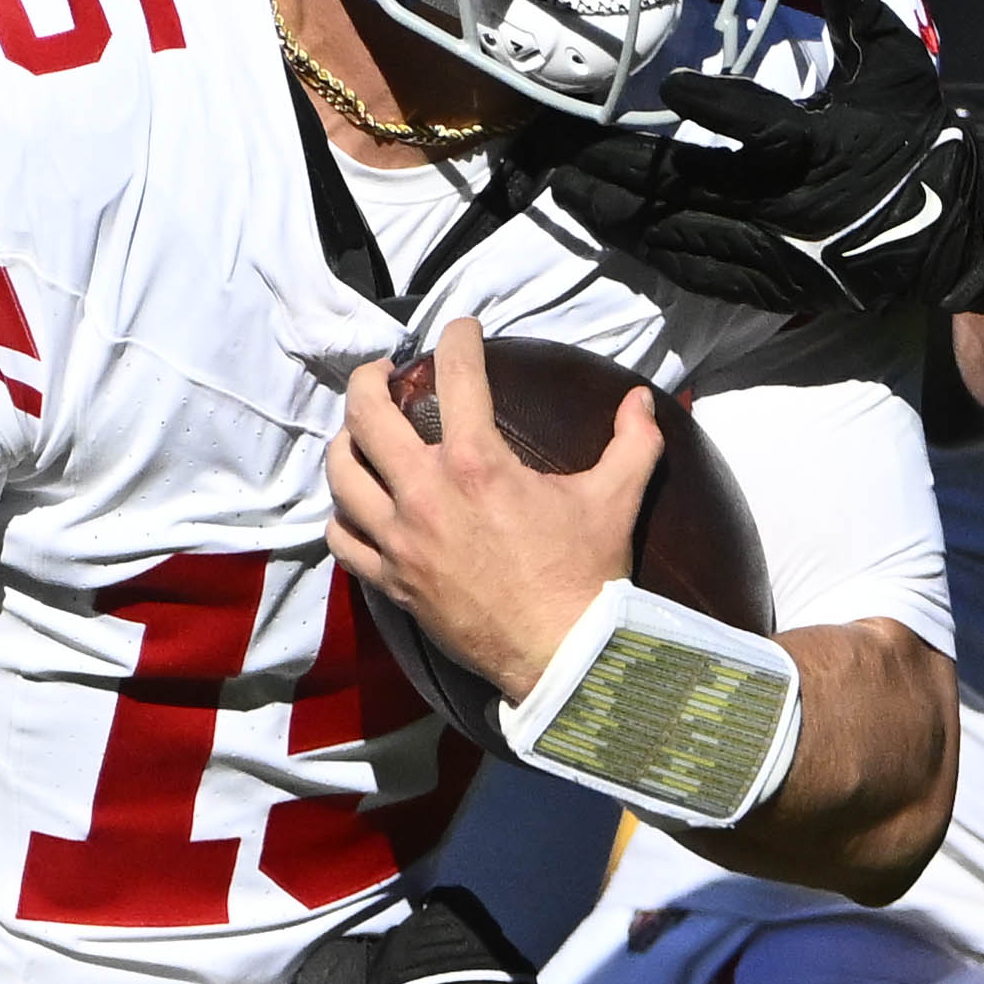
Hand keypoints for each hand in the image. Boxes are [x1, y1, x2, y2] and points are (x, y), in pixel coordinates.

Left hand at [326, 350, 651, 714]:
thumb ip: (634, 441)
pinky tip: (356, 504)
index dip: (457, 339)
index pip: (456, 375)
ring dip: (347, 443)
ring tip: (360, 432)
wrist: (561, 653)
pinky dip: (343, 514)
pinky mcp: (391, 581)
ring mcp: (400, 540)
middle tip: (385, 373)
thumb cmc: (587, 576)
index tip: (461, 329)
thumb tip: (641, 399)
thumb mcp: (617, 498)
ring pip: (342, 474)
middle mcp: (426, 495)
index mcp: (477, 464)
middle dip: (370, 380)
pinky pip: (342, 539)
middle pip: (367, 415)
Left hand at [540, 0, 983, 323]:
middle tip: (562, 148)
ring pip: (681, 234)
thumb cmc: (912, 132)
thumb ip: (858, 2)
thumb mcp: (894, 61)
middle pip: (694, 187)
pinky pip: (694, 273)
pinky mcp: (769, 285)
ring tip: (562, 187)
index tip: (671, 87)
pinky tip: (605, 229)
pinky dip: (646, 251)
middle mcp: (795, 205)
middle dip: (623, 169)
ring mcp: (778, 252)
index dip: (718, 107)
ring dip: (618, 212)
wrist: (946, 223)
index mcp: (826, 145)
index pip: (765, 125)